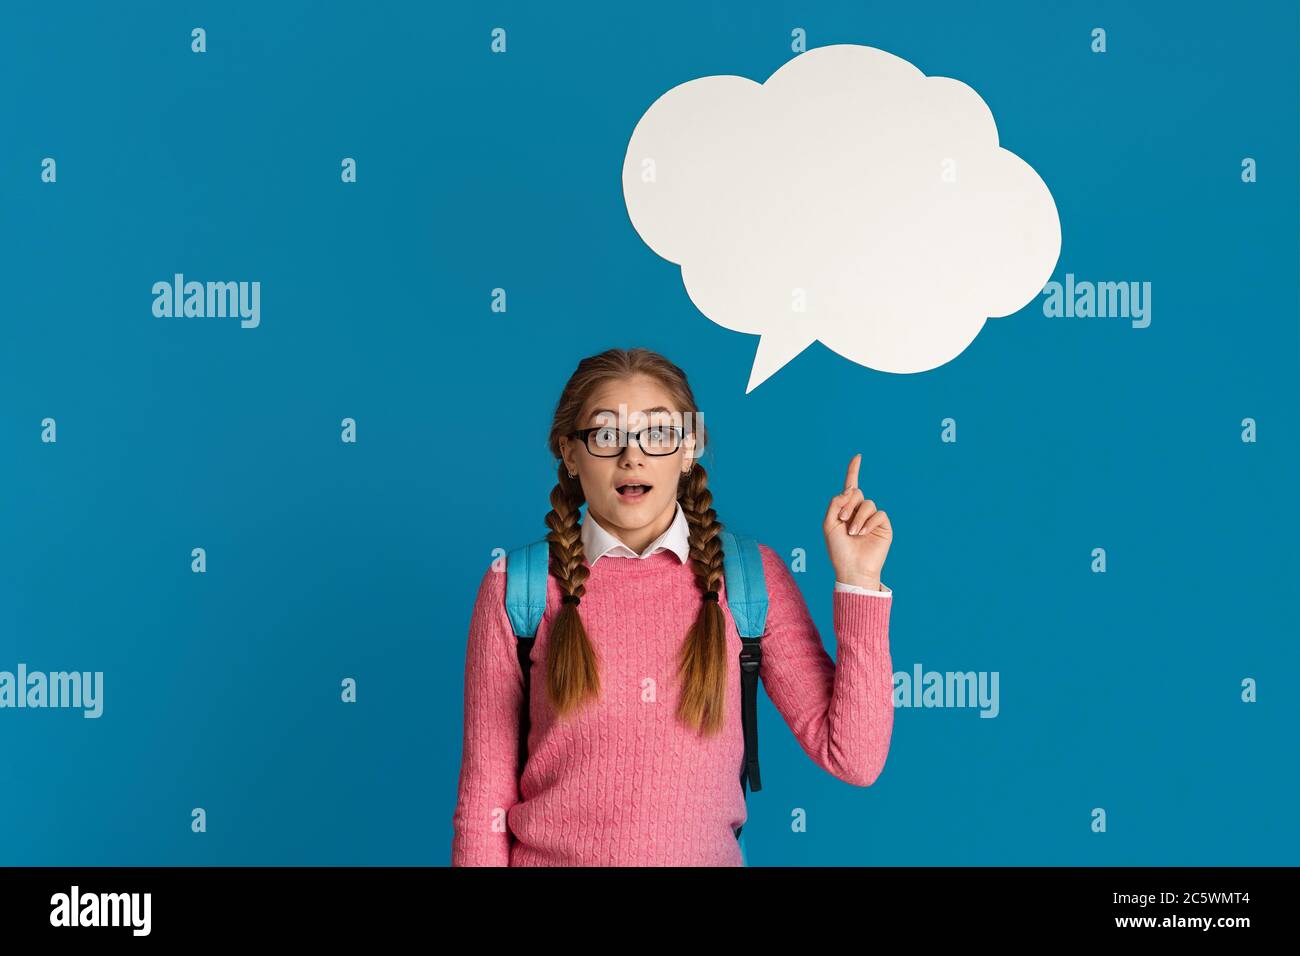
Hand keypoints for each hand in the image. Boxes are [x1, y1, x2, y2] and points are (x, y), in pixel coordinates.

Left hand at [823, 453, 891, 588]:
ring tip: (853, 533)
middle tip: (842, 520)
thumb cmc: (838, 550)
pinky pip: (878, 513)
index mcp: (845, 510)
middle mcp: (859, 512)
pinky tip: (862, 534)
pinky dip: (868, 522)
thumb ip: (835, 503)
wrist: (852, 569)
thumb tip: (851, 490)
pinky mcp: (883, 526)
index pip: (850, 487)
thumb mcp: (829, 524)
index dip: (854, 471)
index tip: (858, 457)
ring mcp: (872, 519)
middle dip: (848, 504)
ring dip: (857, 517)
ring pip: (868, 503)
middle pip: (857, 492)